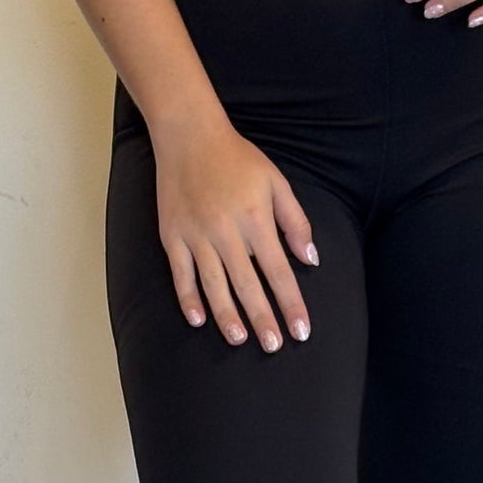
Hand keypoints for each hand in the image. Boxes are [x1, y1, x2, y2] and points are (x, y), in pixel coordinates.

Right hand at [152, 110, 319, 349]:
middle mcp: (226, 231)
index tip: (301, 331)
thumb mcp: (277, 182)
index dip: (291, 303)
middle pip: (248, 285)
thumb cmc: (238, 159)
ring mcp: (196, 235)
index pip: (279, 271)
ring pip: (214, 285)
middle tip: (274, 346)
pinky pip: (181, 274)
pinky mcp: (172, 236)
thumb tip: (310, 259)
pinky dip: (188, 298)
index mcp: (256, 219)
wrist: (189, 136)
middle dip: (263, 319)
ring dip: (227, 316)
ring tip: (240, 340)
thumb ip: (296, 222)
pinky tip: (198, 320)